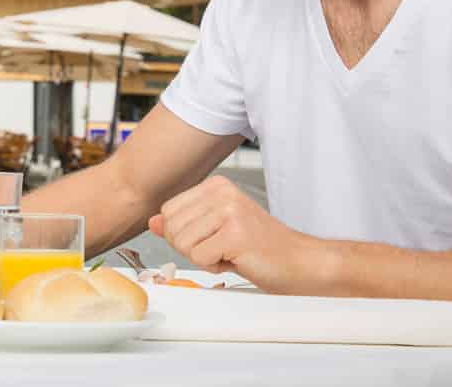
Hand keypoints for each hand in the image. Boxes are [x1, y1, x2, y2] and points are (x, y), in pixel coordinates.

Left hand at [148, 175, 325, 293]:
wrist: (299, 262)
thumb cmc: (260, 248)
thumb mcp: (215, 230)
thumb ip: (183, 224)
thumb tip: (152, 222)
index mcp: (215, 185)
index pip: (168, 211)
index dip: (184, 235)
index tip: (213, 238)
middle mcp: (221, 192)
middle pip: (172, 227)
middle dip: (192, 248)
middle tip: (224, 248)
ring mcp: (228, 210)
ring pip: (183, 243)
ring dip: (204, 258)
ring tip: (232, 252)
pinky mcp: (234, 233)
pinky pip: (199, 257)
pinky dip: (215, 266)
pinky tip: (238, 259)